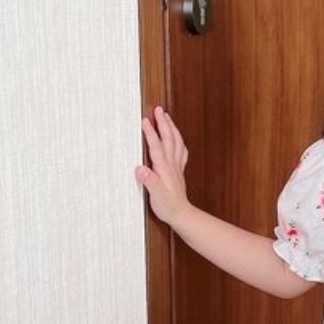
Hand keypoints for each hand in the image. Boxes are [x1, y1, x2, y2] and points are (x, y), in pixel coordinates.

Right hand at [136, 106, 191, 225]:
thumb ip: (149, 182)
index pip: (156, 146)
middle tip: (159, 109)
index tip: (145, 119)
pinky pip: (181, 151)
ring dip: (172, 128)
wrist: (182, 215)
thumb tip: (141, 169)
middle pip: (169, 139)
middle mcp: (172, 165)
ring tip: (167, 117)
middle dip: (164, 123)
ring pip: (176, 142)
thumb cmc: (168, 207)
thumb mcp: (156, 196)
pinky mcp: (178, 171)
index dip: (150, 132)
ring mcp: (177, 167)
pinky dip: (178, 141)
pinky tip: (176, 139)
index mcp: (164, 168)